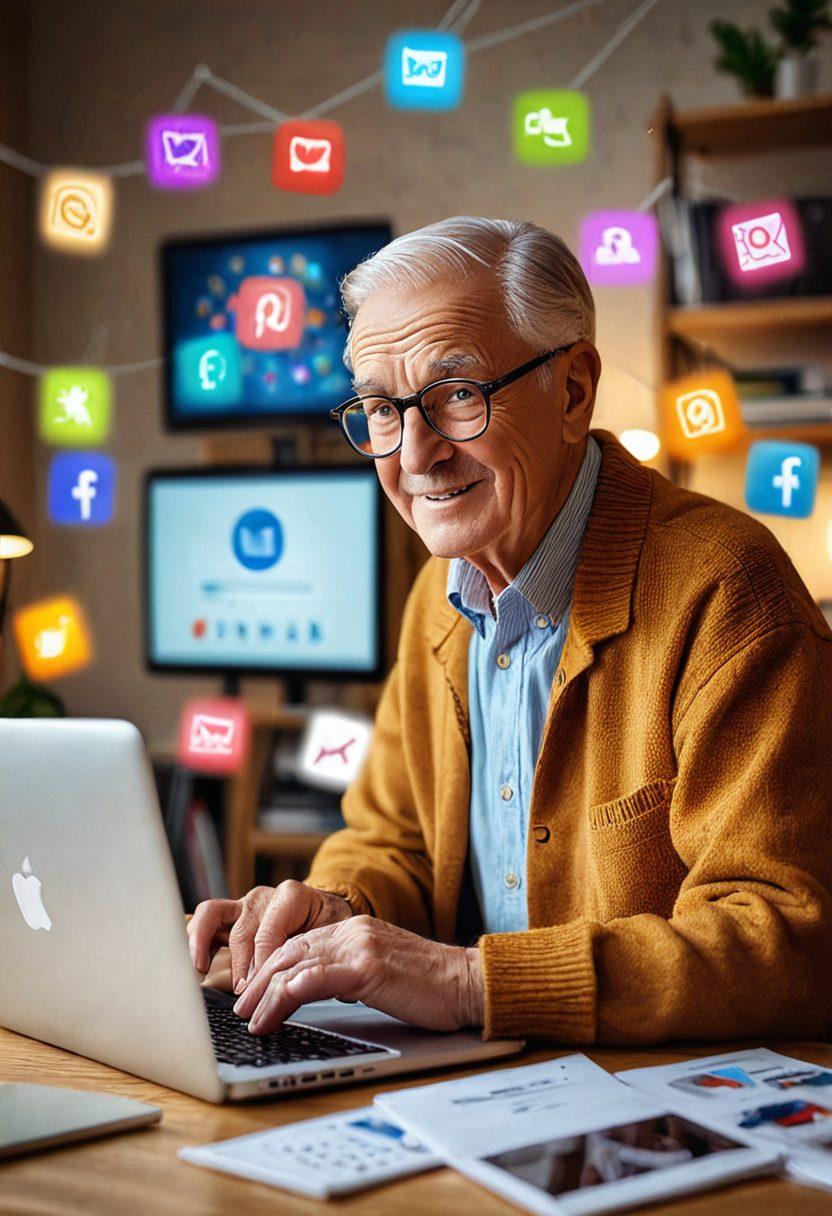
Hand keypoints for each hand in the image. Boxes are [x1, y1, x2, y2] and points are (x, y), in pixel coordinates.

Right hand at [187, 880, 352, 995]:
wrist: (326, 911)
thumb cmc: (328, 925)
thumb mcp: (330, 937)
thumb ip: (311, 954)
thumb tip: (293, 986)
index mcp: (291, 896)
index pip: (268, 933)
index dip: (261, 964)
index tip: (260, 988)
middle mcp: (263, 898)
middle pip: (242, 932)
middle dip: (240, 967)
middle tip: (243, 994)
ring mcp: (244, 904)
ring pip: (212, 915)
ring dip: (203, 945)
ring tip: (201, 970)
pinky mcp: (230, 915)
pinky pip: (205, 919)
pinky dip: (194, 939)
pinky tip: (196, 963)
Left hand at [231, 915, 483, 1034]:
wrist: (467, 982)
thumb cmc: (432, 986)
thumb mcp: (382, 972)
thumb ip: (351, 972)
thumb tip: (319, 991)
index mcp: (354, 929)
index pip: (299, 943)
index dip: (270, 967)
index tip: (252, 992)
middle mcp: (351, 930)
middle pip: (287, 951)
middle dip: (258, 981)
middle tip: (240, 1007)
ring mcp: (357, 946)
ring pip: (293, 965)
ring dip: (263, 995)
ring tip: (249, 1018)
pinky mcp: (365, 967)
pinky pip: (311, 980)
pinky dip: (283, 999)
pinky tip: (271, 1016)